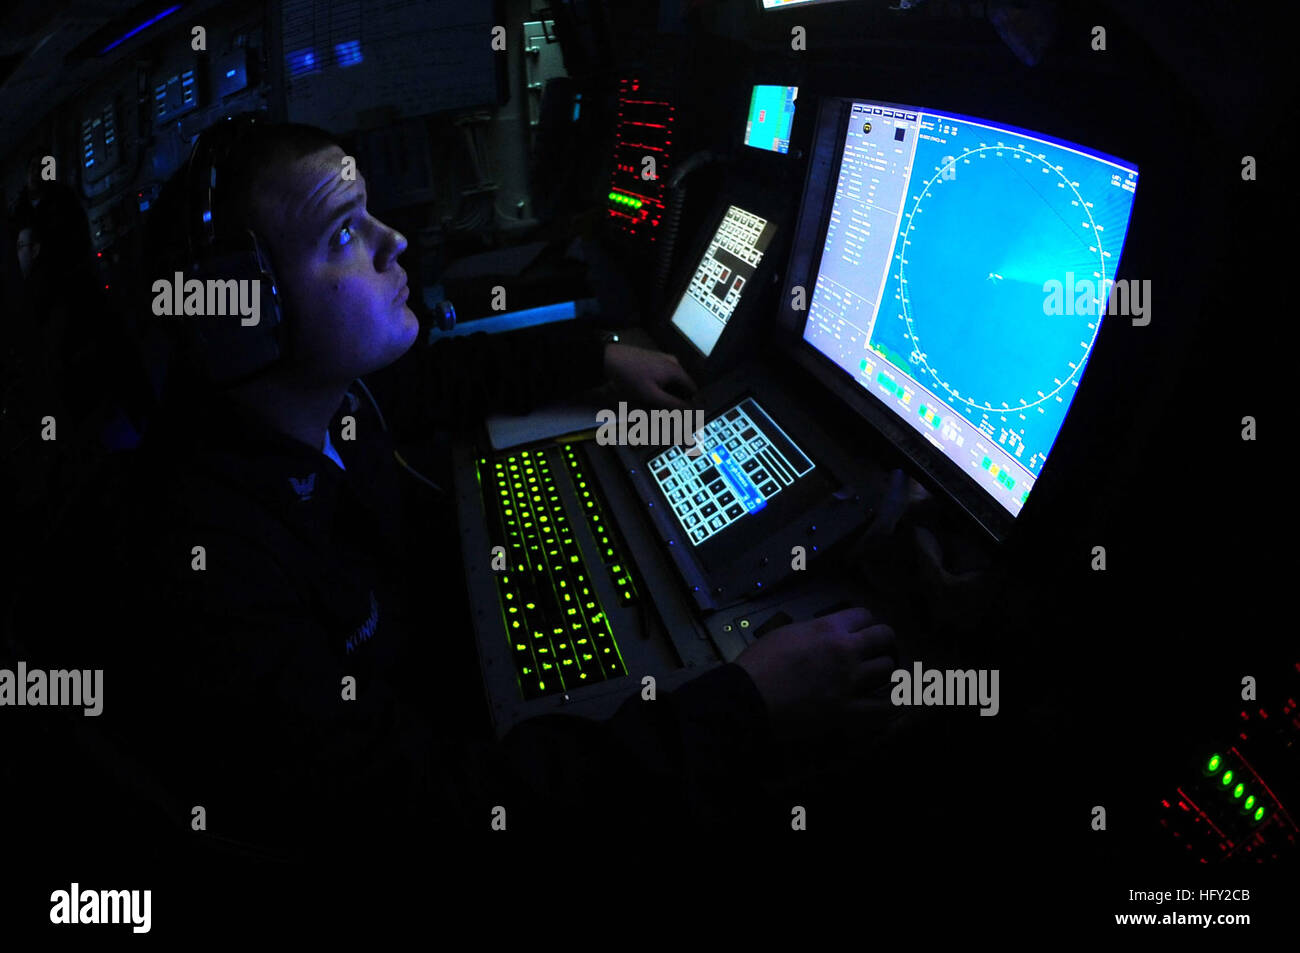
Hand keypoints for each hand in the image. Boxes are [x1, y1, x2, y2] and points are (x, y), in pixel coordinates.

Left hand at [603, 343, 697, 410]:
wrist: (610, 358)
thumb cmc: (631, 377)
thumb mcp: (652, 395)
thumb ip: (672, 404)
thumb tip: (691, 412)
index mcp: (676, 370)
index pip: (693, 390)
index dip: (690, 404)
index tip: (683, 417)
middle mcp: (674, 362)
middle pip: (682, 386)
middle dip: (676, 400)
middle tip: (665, 414)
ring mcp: (664, 359)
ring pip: (672, 382)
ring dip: (666, 395)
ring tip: (654, 406)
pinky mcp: (654, 359)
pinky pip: (664, 376)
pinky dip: (660, 387)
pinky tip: (649, 394)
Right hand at [733, 607, 896, 723]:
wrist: (748, 697)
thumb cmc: (758, 665)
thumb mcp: (785, 633)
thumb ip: (811, 632)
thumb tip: (822, 636)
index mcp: (827, 628)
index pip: (863, 615)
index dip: (864, 621)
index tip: (862, 629)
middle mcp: (844, 651)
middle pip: (883, 636)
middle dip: (883, 640)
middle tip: (877, 647)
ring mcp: (849, 681)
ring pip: (887, 667)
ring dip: (884, 669)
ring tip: (878, 673)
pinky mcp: (846, 710)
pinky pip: (882, 708)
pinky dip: (893, 704)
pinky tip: (898, 702)